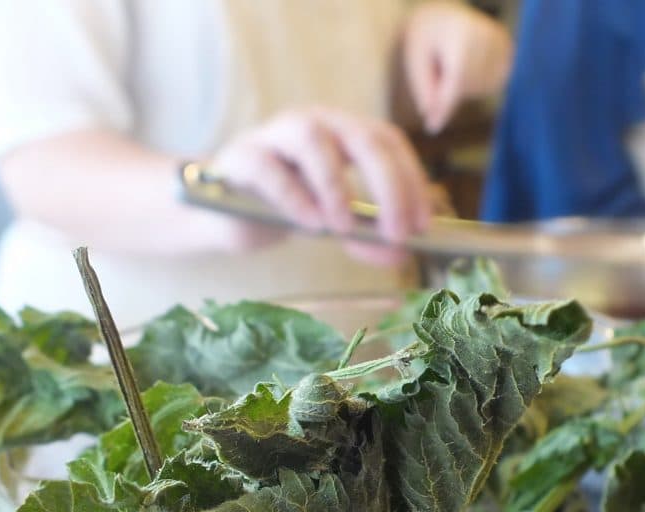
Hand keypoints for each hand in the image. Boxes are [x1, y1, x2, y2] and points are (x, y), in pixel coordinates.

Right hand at [210, 107, 430, 263]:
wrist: (221, 214)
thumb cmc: (287, 210)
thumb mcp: (335, 225)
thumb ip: (367, 236)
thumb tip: (401, 254)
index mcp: (344, 131)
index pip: (389, 141)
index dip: (411, 179)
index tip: (423, 225)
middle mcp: (315, 123)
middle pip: (362, 138)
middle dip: (387, 186)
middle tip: (396, 231)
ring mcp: (275, 134)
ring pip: (313, 141)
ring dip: (336, 186)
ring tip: (344, 228)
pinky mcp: (240, 156)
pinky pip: (269, 168)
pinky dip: (294, 197)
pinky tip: (309, 224)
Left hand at [403, 1, 512, 133]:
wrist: (444, 14)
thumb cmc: (425, 38)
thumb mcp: (415, 61)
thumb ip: (424, 90)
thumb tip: (433, 121)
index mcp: (462, 36)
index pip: (456, 81)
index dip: (443, 107)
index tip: (432, 128)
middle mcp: (487, 37)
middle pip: (468, 87)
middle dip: (449, 91)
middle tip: (436, 71)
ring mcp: (501, 42)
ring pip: (482, 88)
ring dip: (464, 87)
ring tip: (451, 64)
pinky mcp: (509, 49)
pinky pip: (492, 83)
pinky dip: (476, 83)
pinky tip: (465, 66)